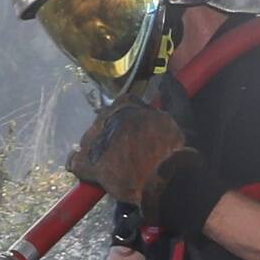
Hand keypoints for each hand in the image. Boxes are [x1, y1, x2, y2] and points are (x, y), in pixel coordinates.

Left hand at [69, 93, 197, 212]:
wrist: (169, 182)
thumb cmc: (179, 151)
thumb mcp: (183, 118)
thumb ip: (175, 94)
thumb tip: (167, 77)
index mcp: (128, 105)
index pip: (124, 103)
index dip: (132, 118)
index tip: (141, 132)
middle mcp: (108, 118)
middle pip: (105, 121)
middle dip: (115, 135)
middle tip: (131, 153)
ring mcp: (96, 141)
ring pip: (91, 141)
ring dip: (101, 151)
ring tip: (117, 167)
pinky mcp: (88, 165)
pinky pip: (75, 163)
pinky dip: (81, 167)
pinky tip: (92, 174)